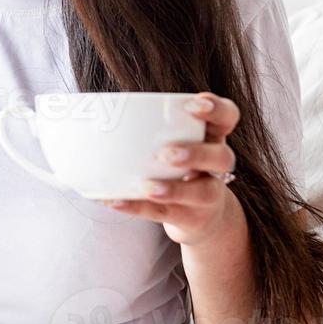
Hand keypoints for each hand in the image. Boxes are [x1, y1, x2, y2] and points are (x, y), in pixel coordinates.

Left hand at [101, 92, 241, 246]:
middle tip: (166, 153)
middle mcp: (216, 166)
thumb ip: (151, 126)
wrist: (201, 216)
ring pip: (201, 192)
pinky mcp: (190, 218)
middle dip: (196, 153)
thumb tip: (95, 107)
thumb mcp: (177, 142)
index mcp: (213, 137)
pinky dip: (139, 208)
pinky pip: (165, 214)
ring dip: (173, 189)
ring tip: (147, 187)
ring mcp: (208, 195)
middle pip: (222, 156)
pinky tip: (117, 201)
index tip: (194, 105)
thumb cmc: (180, 167)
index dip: (216, 109)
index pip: (227, 117)